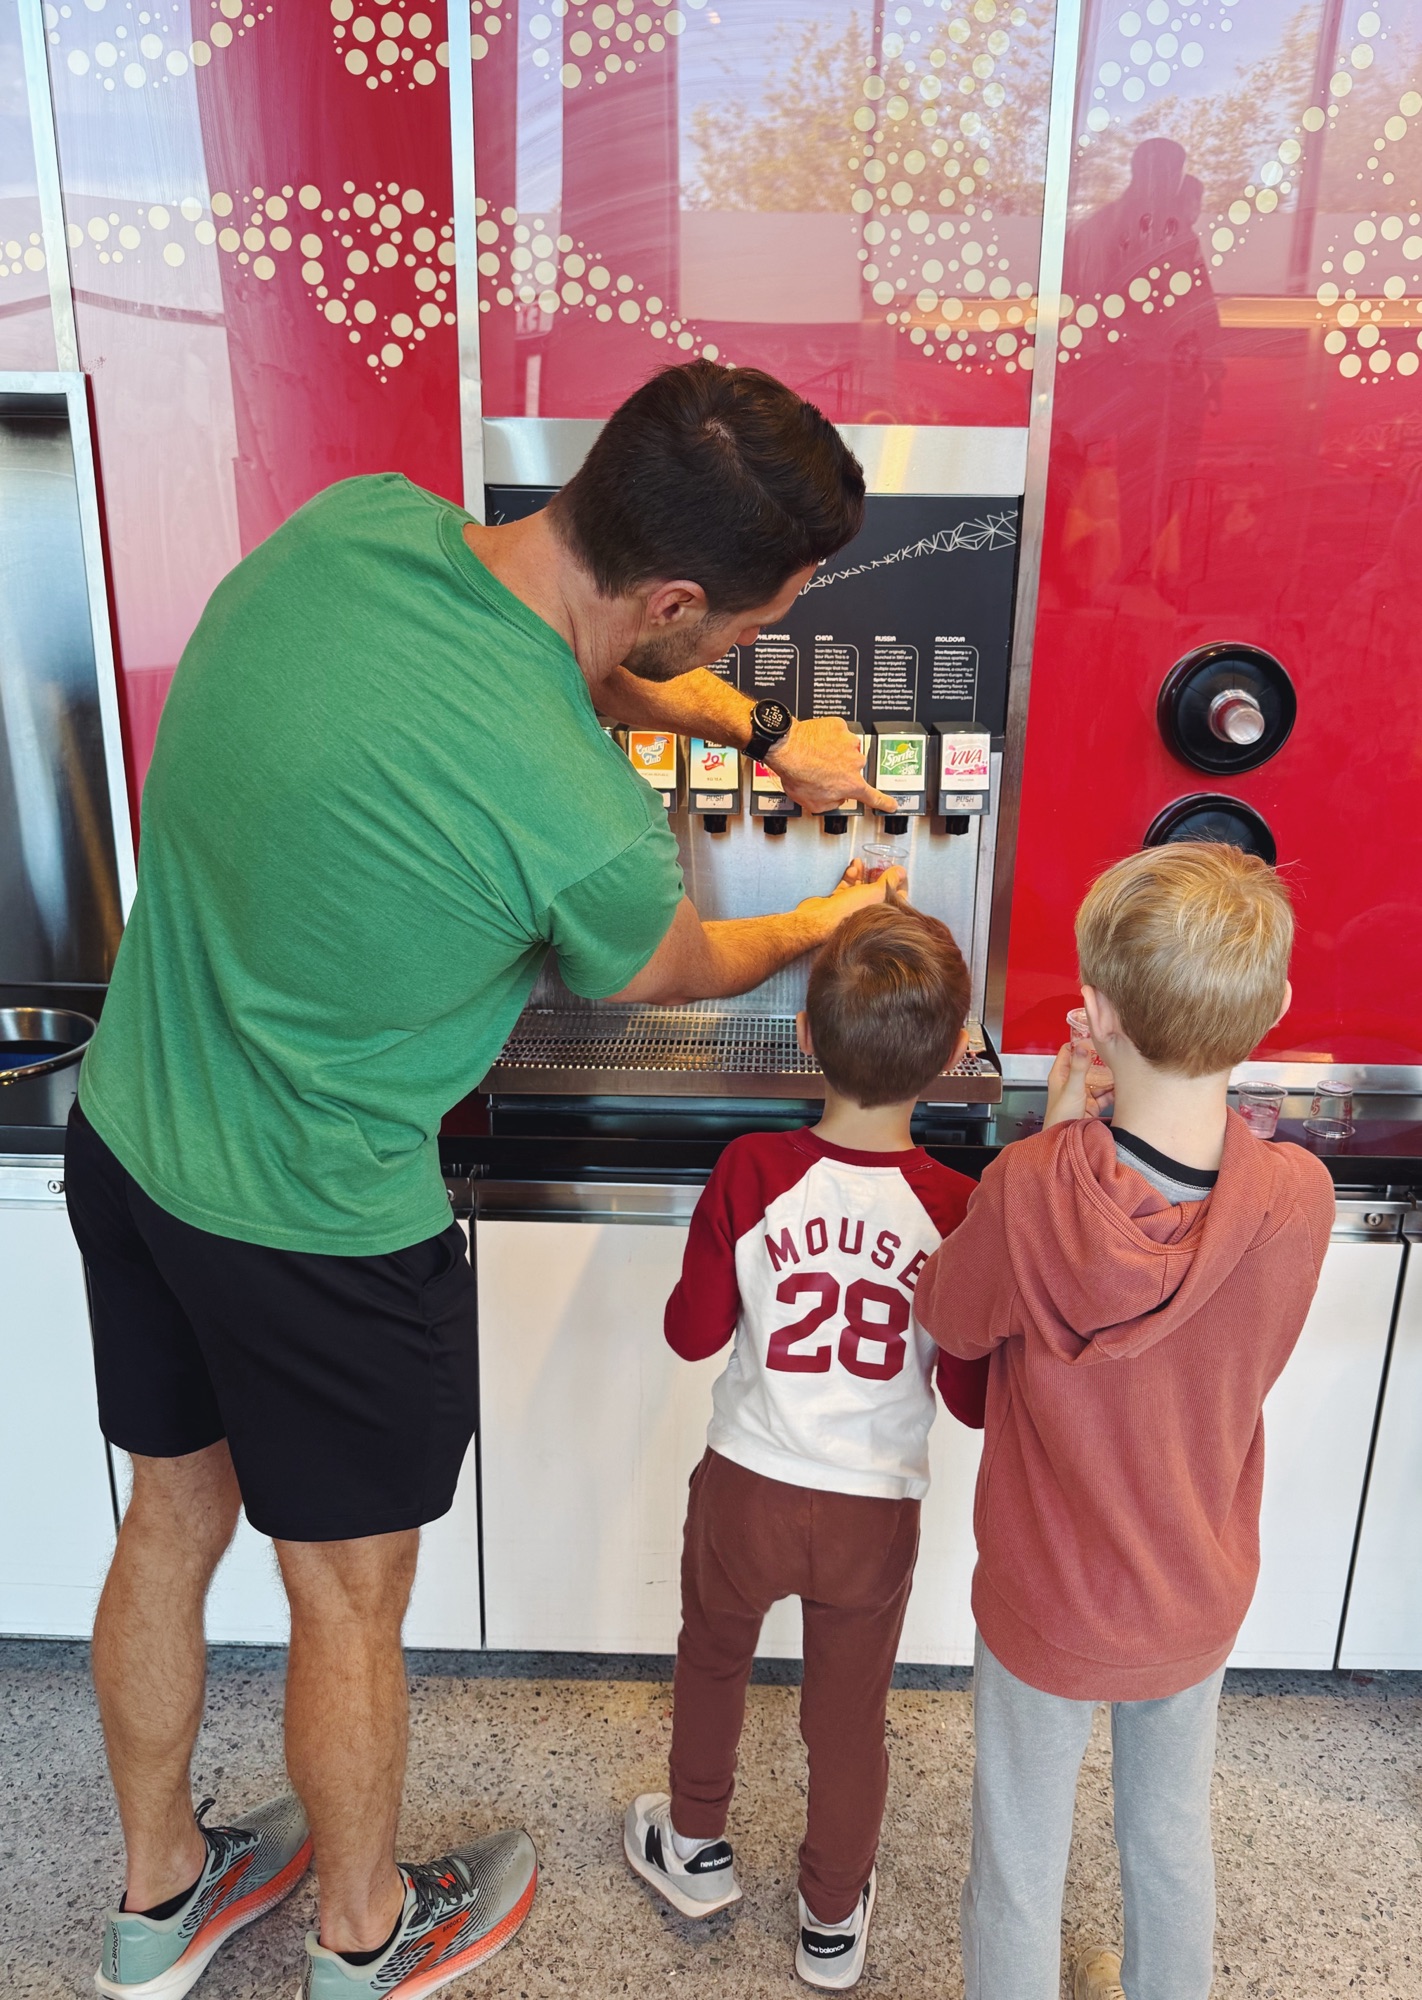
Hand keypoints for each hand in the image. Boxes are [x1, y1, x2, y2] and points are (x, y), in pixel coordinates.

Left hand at [765, 716, 896, 814]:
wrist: (786, 747)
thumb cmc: (797, 773)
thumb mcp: (813, 803)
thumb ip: (831, 804)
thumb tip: (836, 799)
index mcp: (851, 784)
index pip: (873, 797)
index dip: (884, 802)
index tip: (893, 804)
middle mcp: (855, 762)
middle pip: (854, 769)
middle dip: (842, 770)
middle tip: (823, 770)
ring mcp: (849, 742)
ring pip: (847, 749)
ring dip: (836, 752)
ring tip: (817, 755)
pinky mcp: (839, 726)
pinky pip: (838, 732)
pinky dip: (829, 736)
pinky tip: (817, 741)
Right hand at [795, 856, 907, 937]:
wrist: (822, 919)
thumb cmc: (850, 912)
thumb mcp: (877, 892)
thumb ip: (890, 880)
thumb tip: (901, 872)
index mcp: (881, 915)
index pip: (896, 899)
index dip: (898, 884)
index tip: (898, 872)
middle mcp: (868, 913)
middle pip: (877, 891)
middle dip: (878, 875)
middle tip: (879, 864)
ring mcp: (853, 908)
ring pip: (861, 887)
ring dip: (863, 873)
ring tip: (863, 862)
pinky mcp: (838, 903)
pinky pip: (847, 887)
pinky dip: (850, 876)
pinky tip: (853, 867)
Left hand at [1044, 1042, 1115, 1126]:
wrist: (1066, 1141)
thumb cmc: (1061, 1116)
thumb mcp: (1072, 1089)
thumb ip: (1078, 1068)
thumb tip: (1083, 1046)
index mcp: (1060, 1075)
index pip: (1068, 1051)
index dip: (1080, 1043)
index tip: (1095, 1036)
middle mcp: (1071, 1082)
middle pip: (1087, 1065)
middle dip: (1100, 1059)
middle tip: (1115, 1050)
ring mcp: (1083, 1093)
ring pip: (1098, 1080)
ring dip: (1109, 1076)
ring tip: (1123, 1067)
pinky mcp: (1092, 1105)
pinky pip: (1105, 1094)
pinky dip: (1114, 1091)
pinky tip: (1123, 1086)